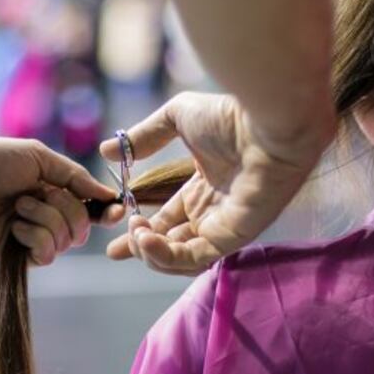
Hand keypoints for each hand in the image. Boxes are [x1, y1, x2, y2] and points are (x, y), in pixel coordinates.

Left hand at [0, 130, 114, 264]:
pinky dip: (36, 238)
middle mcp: (46, 214)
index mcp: (53, 188)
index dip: (105, 210)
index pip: (90, 205)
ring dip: (46, 220)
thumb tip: (107, 194)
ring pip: (66, 240)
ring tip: (17, 206)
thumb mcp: (38, 157)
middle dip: (67, 210)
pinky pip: (47, 254)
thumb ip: (74, 176)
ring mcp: (31, 235)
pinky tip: (14, 227)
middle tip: (37, 194)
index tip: (118, 209)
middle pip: (82, 226)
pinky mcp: (16, 254)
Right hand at [101, 92, 323, 274]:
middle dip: (140, 250)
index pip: (167, 220)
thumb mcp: (177, 117)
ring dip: (152, 253)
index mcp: (202, 188)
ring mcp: (224, 226)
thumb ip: (144, 136)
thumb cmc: (230, 116)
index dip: (140, 231)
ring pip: (181, 257)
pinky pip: (197, 258)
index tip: (113, 239)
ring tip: (136, 235)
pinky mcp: (234, 236)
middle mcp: (213, 212)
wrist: (268, 122)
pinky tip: (147, 239)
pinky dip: (168, 256)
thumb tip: (106, 151)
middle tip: (114, 250)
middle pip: (171, 244)